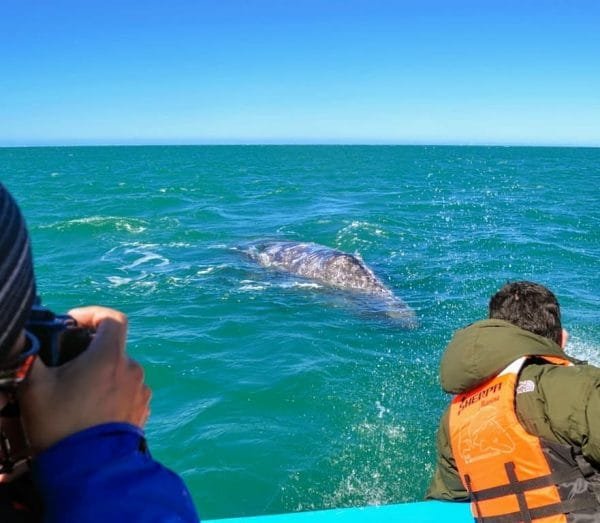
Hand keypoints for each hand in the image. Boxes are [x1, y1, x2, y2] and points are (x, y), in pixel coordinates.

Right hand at [17, 306, 150, 453]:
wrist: (90, 470)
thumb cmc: (61, 425)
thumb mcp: (34, 388)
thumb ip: (31, 357)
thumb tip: (26, 342)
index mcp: (109, 356)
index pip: (113, 318)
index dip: (93, 314)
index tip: (73, 324)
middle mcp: (132, 368)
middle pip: (114, 346)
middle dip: (91, 351)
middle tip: (67, 366)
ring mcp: (141, 390)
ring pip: (120, 369)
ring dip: (102, 374)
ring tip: (78, 393)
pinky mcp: (144, 409)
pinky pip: (128, 390)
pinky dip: (113, 392)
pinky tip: (94, 409)